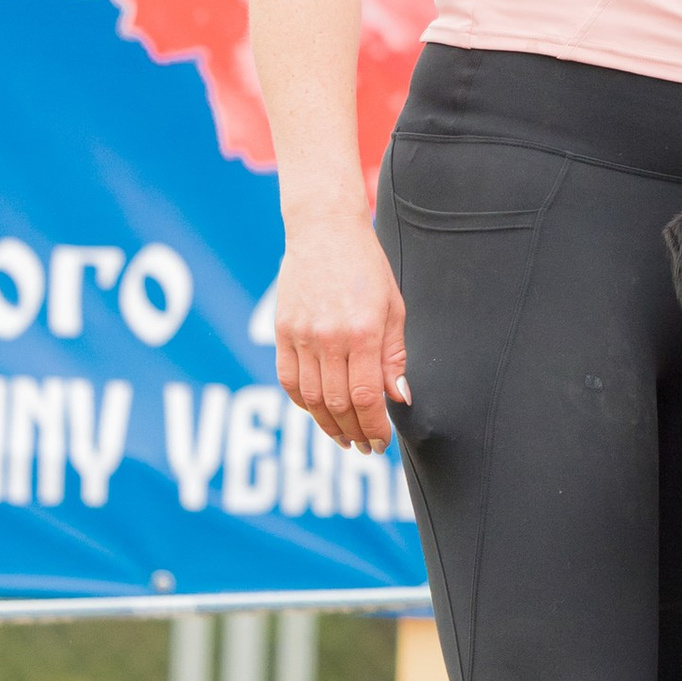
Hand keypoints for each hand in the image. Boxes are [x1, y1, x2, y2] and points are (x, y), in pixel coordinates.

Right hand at [273, 215, 408, 454]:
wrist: (324, 232)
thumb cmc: (367, 269)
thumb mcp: (393, 308)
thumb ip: (395, 356)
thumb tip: (400, 399)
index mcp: (363, 331)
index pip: (365, 396)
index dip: (374, 426)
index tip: (382, 442)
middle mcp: (329, 337)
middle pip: (337, 403)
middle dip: (354, 432)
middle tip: (366, 447)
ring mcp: (301, 335)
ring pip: (311, 398)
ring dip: (328, 425)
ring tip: (344, 438)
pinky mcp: (282, 331)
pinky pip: (289, 380)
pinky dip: (303, 403)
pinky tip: (318, 412)